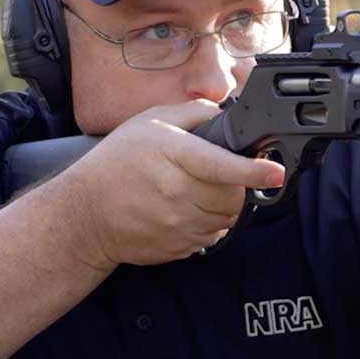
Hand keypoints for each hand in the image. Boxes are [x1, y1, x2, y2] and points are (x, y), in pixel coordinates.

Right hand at [57, 99, 285, 267]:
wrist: (83, 215)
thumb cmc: (116, 163)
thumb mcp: (149, 123)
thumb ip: (192, 114)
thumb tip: (226, 111)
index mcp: (172, 156)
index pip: (221, 166)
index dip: (253, 170)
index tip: (275, 172)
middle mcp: (176, 192)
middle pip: (233, 196)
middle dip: (238, 186)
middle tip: (222, 175)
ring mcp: (177, 224)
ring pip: (227, 218)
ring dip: (224, 206)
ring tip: (199, 191)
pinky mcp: (178, 247)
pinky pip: (212, 236)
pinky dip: (209, 223)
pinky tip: (187, 210)